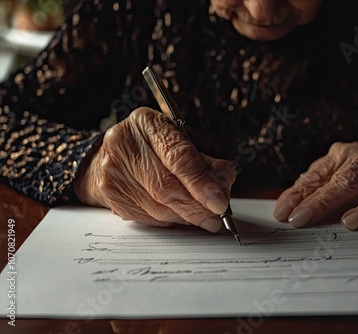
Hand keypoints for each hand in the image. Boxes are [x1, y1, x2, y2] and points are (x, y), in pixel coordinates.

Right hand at [75, 107, 235, 231]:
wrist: (108, 154)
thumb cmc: (151, 145)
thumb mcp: (178, 140)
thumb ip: (204, 161)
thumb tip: (224, 182)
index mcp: (147, 124)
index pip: (178, 157)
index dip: (201, 183)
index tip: (219, 202)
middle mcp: (124, 145)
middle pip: (166, 187)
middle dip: (197, 207)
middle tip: (217, 217)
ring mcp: (113, 172)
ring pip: (158, 207)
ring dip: (186, 216)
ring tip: (204, 217)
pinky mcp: (110, 196)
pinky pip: (148, 217)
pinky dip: (171, 220)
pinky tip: (181, 215)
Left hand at [273, 142, 357, 229]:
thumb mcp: (342, 170)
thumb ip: (315, 185)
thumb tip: (285, 206)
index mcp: (351, 154)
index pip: (323, 175)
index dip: (302, 194)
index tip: (285, 213)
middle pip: (350, 181)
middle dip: (324, 201)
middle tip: (303, 219)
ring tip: (351, 222)